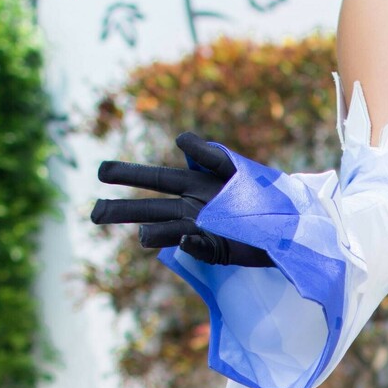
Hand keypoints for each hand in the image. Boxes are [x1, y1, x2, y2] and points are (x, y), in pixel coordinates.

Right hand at [90, 131, 272, 266]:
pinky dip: (192, 244)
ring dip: (152, 232)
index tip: (101, 173)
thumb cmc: (264, 192)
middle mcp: (191, 207)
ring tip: (139, 235)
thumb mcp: (236, 167)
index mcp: (193, 185)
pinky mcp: (217, 248)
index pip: (153, 178)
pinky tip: (184, 239)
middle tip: (93, 213)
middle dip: (122, 210)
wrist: (294, 221)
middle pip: (151, 207)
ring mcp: (201, 228)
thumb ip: (210, 154)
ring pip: (168, 229)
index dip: (127, 174)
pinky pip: (199, 246)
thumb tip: (180, 139)